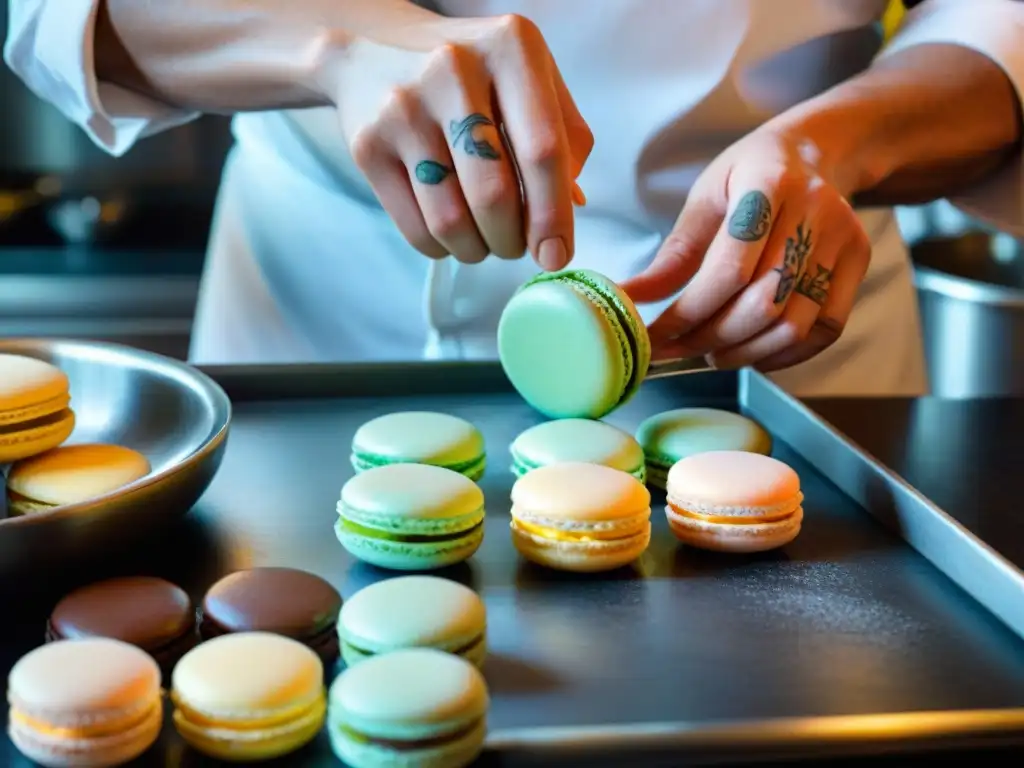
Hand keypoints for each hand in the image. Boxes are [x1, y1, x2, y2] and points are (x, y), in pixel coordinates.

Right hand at [324, 14, 592, 267]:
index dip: (553, 214)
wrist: (376, 50)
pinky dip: (441, 246)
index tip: (556, 254)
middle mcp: (453, 71)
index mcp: (510, 49)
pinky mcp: (369, 144)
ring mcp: (404, 108)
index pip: (542, 150)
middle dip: (512, 239)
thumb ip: (565, 136)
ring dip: (476, 248)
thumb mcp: (530, 78)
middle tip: (515, 245)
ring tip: (483, 239)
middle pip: (494, 194)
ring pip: (451, 220)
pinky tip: (450, 231)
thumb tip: (570, 209)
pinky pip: (415, 227)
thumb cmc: (473, 75)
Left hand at [621, 127, 870, 371]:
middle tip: (679, 350)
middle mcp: (815, 211)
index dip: (689, 312)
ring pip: (794, 324)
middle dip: (712, 338)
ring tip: (711, 353)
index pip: (729, 268)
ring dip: (745, 352)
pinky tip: (752, 351)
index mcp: (767, 184)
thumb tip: (629, 300)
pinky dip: (784, 354)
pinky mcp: (860, 263)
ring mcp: (843, 239)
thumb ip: (673, 254)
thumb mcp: (704, 197)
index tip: (655, 337)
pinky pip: (824, 329)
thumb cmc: (748, 176)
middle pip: (763, 303)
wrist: (814, 154)